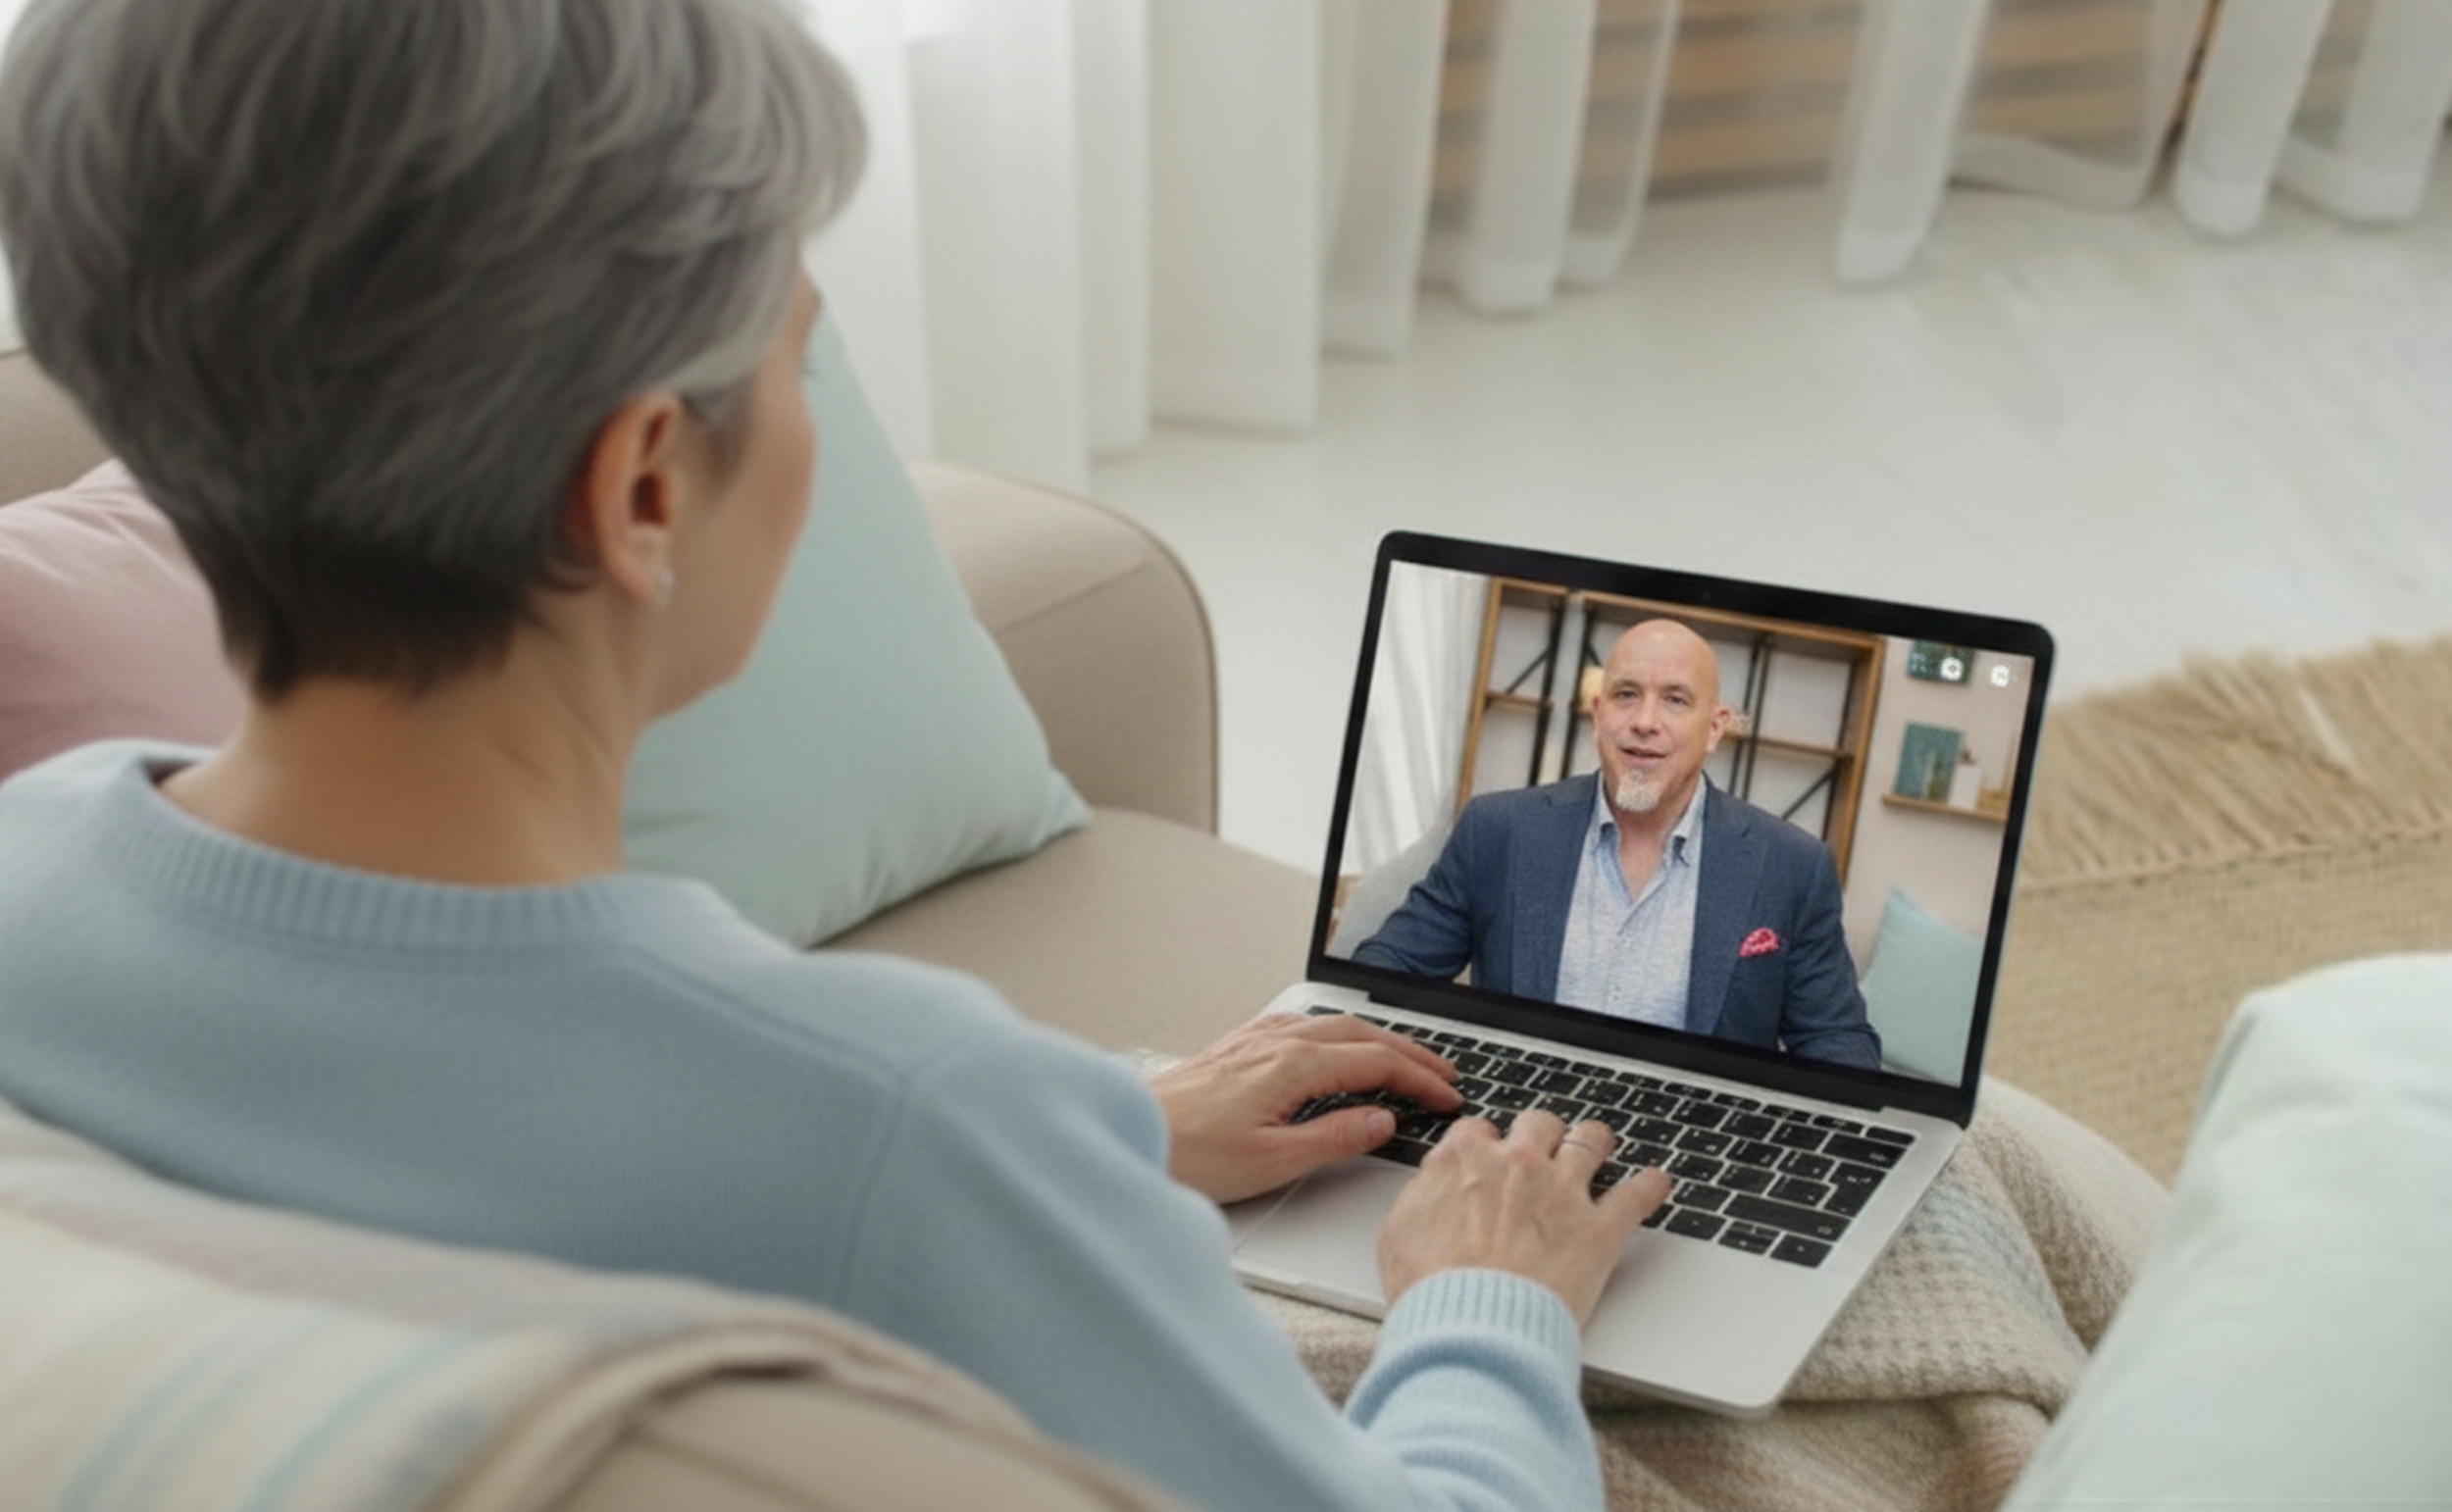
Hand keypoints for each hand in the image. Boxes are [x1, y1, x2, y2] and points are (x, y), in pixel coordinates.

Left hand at [1148, 1011, 1460, 1204]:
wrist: (1130, 1135)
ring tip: (1402, 1059)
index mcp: (1294, 1065)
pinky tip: (1333, 1044)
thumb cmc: (1190, 1155)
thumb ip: (1335, 1138)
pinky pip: (1300, 1024)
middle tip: (1445, 1073)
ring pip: (1332, 1025)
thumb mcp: (1274, 1161)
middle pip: (1362, 1035)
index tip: (1449, 1097)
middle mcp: (1275, 1041)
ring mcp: (1253, 1039)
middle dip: (1410, 1053)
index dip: (1421, 1080)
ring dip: (1375, 1040)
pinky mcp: (1235, 1047)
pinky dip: (1335, 1033)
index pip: (1377, 1064)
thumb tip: (1382, 1121)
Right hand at [1377, 1111, 1671, 1325]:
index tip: (1491, 1156)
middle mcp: (1518, 1165)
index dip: (1487, 1144)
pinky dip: (1652, 1186)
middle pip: (1539, 1124)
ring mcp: (1563, 1192)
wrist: (1472, 1329)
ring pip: (1591, 1141)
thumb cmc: (1431, 1292)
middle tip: (1546, 1148)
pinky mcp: (1600, 1229)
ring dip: (1596, 1142)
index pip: (1479, 1130)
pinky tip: (1658, 1183)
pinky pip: (1639, 1193)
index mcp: (1466, 1161)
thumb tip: (1435, 1181)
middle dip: (1542, 1133)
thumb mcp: (1399, 1232)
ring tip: (1602, 1146)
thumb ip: (1424, 1192)